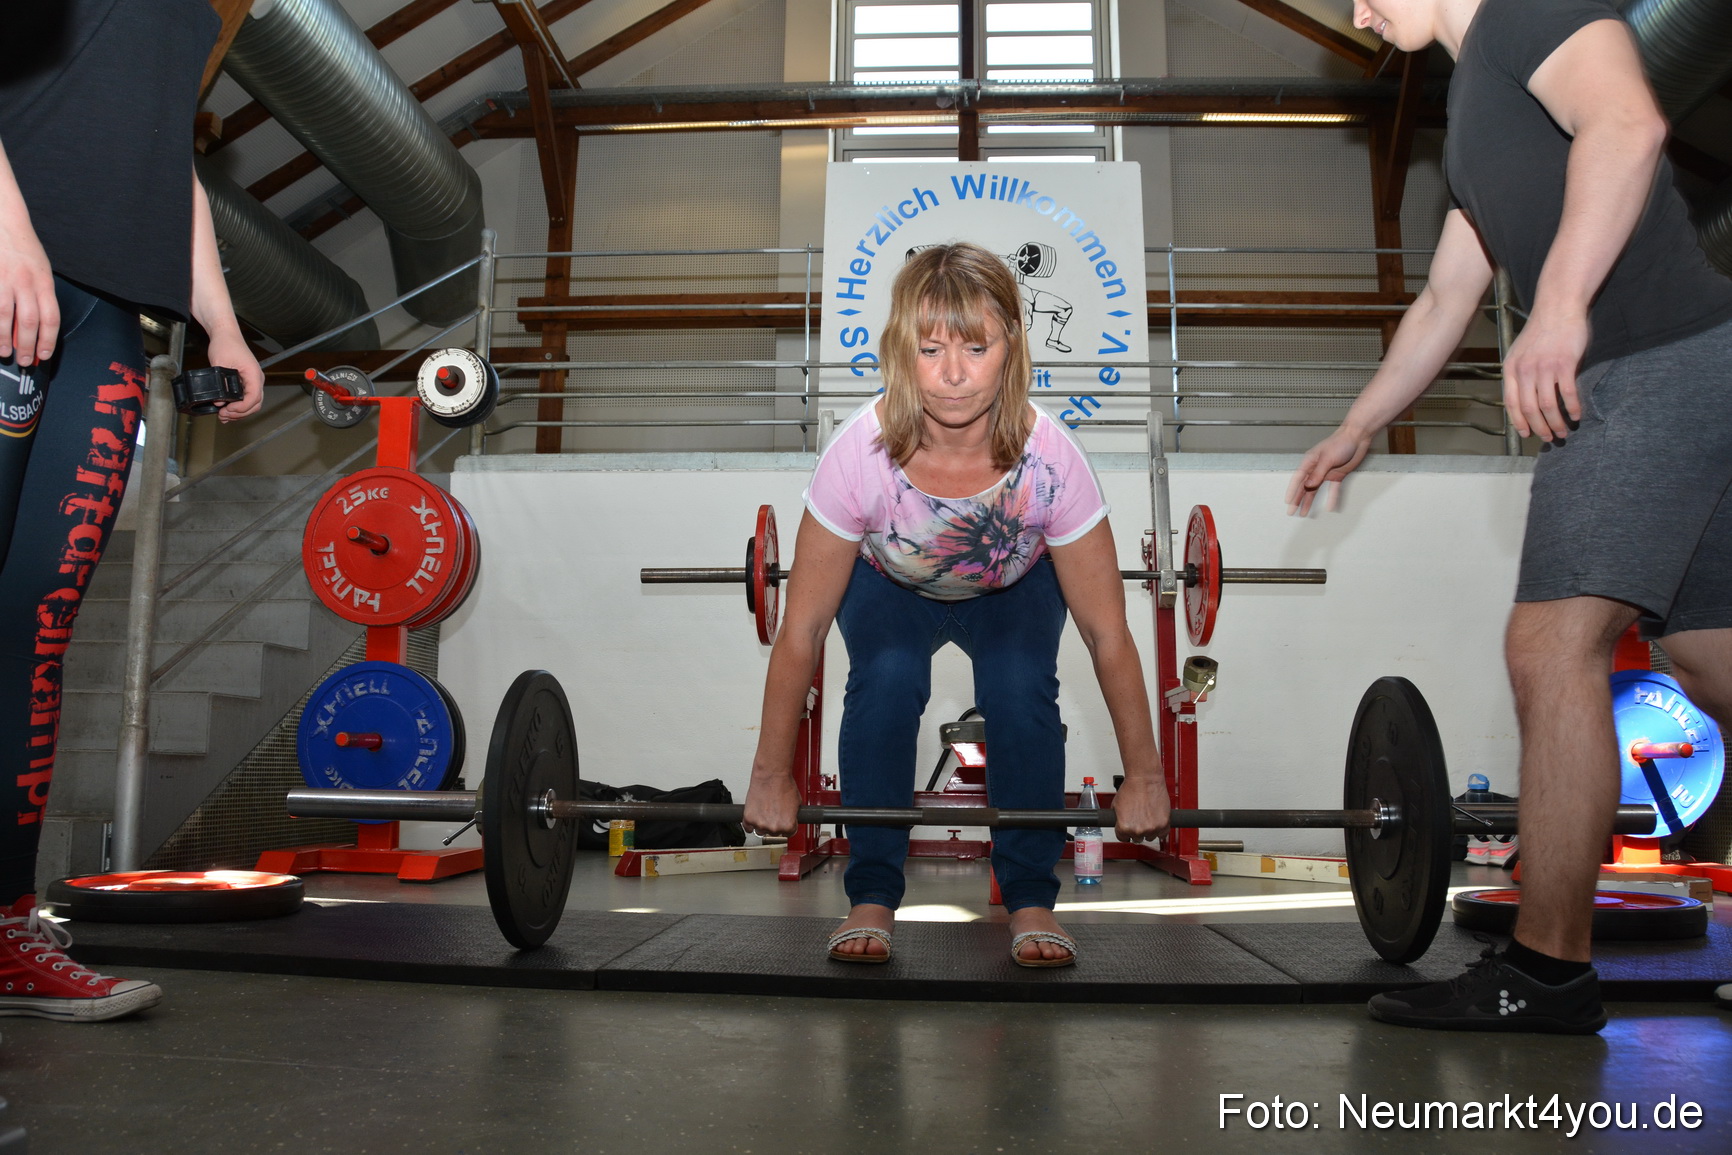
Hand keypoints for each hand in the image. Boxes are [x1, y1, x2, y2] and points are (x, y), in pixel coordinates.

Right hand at [0, 208, 56, 367]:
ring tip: (5, 352)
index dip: (48, 340)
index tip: (44, 355)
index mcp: (43, 281)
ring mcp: (3, 279)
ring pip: (5, 316)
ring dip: (4, 338)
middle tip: (25, 361)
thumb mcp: (40, 269)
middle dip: (28, 346)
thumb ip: (39, 295)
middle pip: (29, 321)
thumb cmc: (23, 248)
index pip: (51, 318)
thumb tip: (35, 327)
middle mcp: (25, 281)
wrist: (3, 219)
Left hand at [204, 328, 263, 422]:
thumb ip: (221, 384)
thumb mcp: (220, 364)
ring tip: (223, 416)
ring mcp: (252, 381)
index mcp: (253, 374)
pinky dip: (238, 407)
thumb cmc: (225, 344)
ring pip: (252, 404)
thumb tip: (220, 401)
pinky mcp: (246, 382)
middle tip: (223, 416)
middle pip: (255, 404)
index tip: (228, 409)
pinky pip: (246, 398)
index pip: (254, 397)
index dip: (242, 407)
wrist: (226, 334)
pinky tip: (227, 410)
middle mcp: (256, 379)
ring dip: (239, 412)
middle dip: (240, 413)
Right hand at [741, 771, 800, 837]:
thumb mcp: (797, 803)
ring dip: (762, 823)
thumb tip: (790, 820)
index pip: (788, 833)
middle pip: (774, 833)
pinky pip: (748, 828)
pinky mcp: (748, 818)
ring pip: (761, 831)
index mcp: (788, 826)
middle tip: (773, 811)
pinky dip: (750, 823)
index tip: (783, 820)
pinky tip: (755, 816)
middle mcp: (774, 828)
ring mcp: (760, 824)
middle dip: (774, 823)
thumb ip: (793, 816)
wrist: (772, 774)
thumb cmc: (784, 785)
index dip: (786, 825)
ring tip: (764, 810)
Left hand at [1110, 775, 1169, 842]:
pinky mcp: (1164, 824)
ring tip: (1147, 818)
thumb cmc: (1131, 788)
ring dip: (1148, 830)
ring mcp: (1152, 828)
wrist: (1145, 779)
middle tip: (1138, 820)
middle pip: (1136, 839)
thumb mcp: (1116, 805)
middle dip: (1136, 830)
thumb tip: (1120, 825)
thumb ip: (1118, 820)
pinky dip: (1160, 830)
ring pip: (1149, 837)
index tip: (1128, 828)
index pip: (1122, 838)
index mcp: (1124, 827)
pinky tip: (1156, 822)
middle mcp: (1138, 830)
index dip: (1124, 832)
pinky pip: (1162, 834)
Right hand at [1285, 425, 1372, 515]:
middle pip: (1304, 487)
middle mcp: (1316, 469)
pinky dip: (1331, 498)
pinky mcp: (1337, 475)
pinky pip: (1333, 489)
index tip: (1288, 502)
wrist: (1357, 437)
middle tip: (1291, 512)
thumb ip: (1318, 473)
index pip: (1297, 479)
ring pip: (1315, 490)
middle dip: (1297, 500)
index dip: (1292, 491)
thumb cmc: (1340, 443)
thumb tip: (1307, 486)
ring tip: (1304, 513)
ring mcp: (1326, 473)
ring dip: (1309, 501)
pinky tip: (1329, 507)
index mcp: (1310, 462)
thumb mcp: (1327, 458)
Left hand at [1502, 311, 1589, 442]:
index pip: (1511, 403)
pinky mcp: (1564, 363)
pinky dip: (1573, 407)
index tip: (1526, 434)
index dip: (1519, 422)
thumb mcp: (1521, 352)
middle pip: (1530, 409)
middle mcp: (1525, 370)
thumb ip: (1521, 374)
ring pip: (1548, 405)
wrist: (1558, 307)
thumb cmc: (1542, 330)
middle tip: (1550, 437)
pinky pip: (1568, 393)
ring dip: (1557, 422)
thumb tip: (1525, 398)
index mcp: (1511, 369)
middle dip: (1540, 427)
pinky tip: (1577, 414)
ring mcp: (1544, 367)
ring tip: (1564, 430)